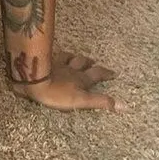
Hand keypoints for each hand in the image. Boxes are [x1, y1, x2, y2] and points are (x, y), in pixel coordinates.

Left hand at [9, 50, 127, 111]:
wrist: (33, 80)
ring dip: (74, 56)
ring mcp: (56, 63)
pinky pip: (50, 55)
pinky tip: (52, 53)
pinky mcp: (43, 62)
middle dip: (90, 62)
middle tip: (94, 61)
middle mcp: (70, 68)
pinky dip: (54, 53)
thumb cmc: (57, 93)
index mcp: (80, 79)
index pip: (97, 74)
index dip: (106, 73)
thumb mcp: (81, 101)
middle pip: (83, 62)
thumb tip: (125, 106)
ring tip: (76, 56)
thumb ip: (101, 102)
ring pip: (68, 56)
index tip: (113, 73)